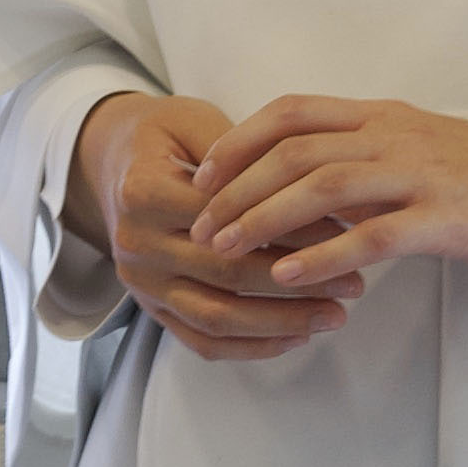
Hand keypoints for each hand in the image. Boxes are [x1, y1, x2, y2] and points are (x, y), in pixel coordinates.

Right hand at [72, 91, 358, 364]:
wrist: (112, 162)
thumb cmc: (165, 135)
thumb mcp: (197, 120)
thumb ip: (246, 154)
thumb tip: (318, 190)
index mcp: (144, 191)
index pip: (231, 218)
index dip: (293, 229)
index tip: (347, 232)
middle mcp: (136, 243)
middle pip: (228, 273)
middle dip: (299, 283)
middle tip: (355, 284)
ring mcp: (141, 283)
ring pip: (218, 317)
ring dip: (282, 322)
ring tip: (335, 316)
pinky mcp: (150, 308)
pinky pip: (203, 341)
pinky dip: (252, 346)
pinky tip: (297, 336)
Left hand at [192, 96, 467, 287]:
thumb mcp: (420, 154)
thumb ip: (365, 158)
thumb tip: (301, 183)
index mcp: (385, 117)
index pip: (294, 112)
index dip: (240, 140)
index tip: (204, 175)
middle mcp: (396, 135)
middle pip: (296, 149)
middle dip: (238, 188)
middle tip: (200, 226)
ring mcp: (422, 174)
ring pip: (324, 185)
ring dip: (265, 219)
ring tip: (228, 251)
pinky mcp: (448, 218)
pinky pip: (373, 234)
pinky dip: (324, 254)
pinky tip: (291, 276)